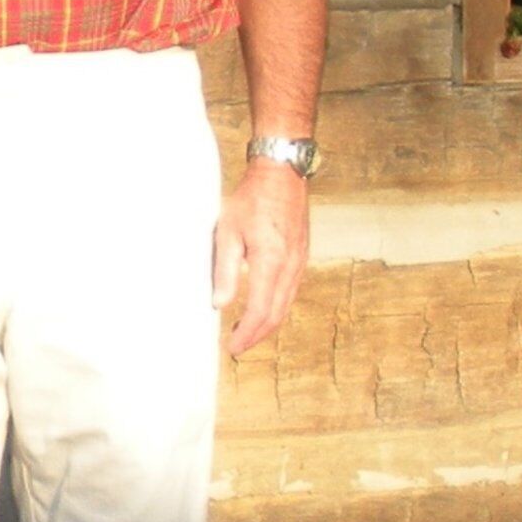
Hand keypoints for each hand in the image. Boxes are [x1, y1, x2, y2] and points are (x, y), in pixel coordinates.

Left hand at [211, 158, 309, 358]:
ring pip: (285, 305)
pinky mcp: (302, 256)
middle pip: (275, 314)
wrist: (282, 174)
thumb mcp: (228, 231)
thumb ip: (224, 270)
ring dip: (267, 324)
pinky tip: (263, 308)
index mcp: (270, 261)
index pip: (259, 310)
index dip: (246, 333)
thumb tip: (219, 304)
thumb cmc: (251, 199)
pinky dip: (277, 307)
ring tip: (246, 333)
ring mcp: (300, 262)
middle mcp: (290, 266)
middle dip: (256, 335)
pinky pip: (291, 291)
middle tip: (236, 346)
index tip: (232, 347)